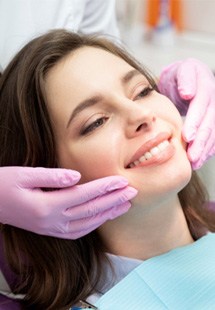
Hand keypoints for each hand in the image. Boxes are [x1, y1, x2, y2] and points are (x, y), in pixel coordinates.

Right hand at [0, 167, 136, 238]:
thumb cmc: (4, 185)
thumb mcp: (24, 174)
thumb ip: (52, 176)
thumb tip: (77, 176)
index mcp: (46, 205)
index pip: (84, 195)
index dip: (105, 188)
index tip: (122, 181)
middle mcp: (51, 221)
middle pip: (90, 211)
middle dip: (113, 200)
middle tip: (133, 192)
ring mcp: (52, 229)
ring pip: (87, 223)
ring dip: (108, 214)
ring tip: (125, 204)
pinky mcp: (51, 231)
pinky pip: (78, 231)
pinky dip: (94, 224)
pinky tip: (104, 217)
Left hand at [158, 58, 214, 168]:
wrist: (191, 79)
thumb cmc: (182, 76)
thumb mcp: (182, 71)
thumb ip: (185, 79)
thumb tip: (188, 94)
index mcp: (206, 86)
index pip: (201, 106)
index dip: (195, 122)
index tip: (188, 137)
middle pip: (210, 122)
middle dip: (201, 141)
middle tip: (191, 156)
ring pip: (214, 132)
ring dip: (205, 149)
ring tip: (195, 162)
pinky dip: (209, 149)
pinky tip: (201, 160)